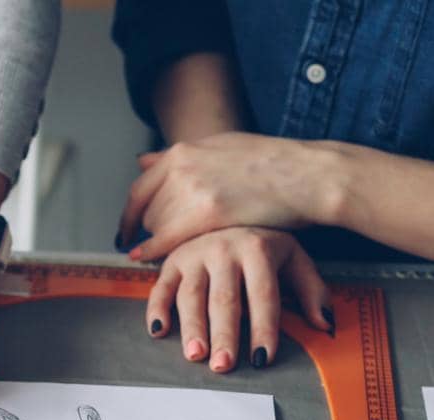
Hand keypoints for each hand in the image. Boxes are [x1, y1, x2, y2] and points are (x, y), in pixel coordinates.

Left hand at [121, 133, 337, 260]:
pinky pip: (166, 238)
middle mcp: (182, 166)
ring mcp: (193, 188)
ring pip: (156, 225)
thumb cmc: (271, 162)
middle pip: (146, 209)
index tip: (126, 228)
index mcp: (183, 150)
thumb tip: (141, 160)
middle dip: (146, 230)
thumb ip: (179, 156)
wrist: (307, 174)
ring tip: (167, 252)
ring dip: (156, 242)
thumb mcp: (219, 146)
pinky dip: (151, 251)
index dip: (129, 213)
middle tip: (150, 245)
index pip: (140, 187)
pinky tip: (144, 260)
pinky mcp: (208, 213)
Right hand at [145, 227, 332, 371]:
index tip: (262, 358)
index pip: (263, 295)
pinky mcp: (172, 260)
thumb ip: (311, 291)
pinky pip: (162, 287)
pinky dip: (157, 309)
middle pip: (224, 299)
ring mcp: (195, 253)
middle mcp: (223, 249)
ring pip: (191, 296)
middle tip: (223, 365)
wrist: (231, 203)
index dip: (263, 328)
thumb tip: (324, 324)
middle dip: (224, 335)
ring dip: (192, 327)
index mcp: (257, 249)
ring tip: (195, 355)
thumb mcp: (293, 258)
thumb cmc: (263, 243)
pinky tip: (160, 331)